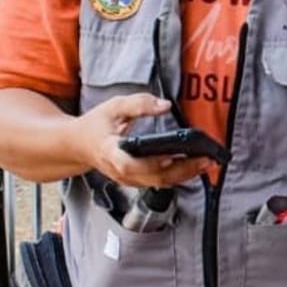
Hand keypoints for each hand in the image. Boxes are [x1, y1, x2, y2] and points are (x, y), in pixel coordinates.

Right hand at [76, 94, 214, 188]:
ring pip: (160, 183)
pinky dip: (179, 175)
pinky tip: (196, 166)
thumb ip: (138, 104)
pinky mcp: (137, 181)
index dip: (151, 163)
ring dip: (186, 174)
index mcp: (110, 152)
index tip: (170, 156)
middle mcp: (120, 171)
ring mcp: (128, 179)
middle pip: (153, 177)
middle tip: (206, 159)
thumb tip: (165, 105)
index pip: (129, 164)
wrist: (78, 145)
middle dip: (182, 169)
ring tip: (208, 162)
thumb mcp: (113, 107)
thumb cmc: (96, 125)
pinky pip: (160, 182)